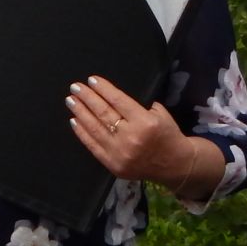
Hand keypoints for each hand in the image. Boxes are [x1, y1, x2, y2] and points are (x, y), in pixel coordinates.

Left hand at [65, 75, 189, 182]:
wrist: (175, 164)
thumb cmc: (167, 135)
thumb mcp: (160, 114)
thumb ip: (136, 106)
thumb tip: (110, 96)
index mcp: (145, 122)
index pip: (118, 101)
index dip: (103, 89)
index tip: (91, 80)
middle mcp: (130, 137)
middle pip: (103, 113)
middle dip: (87, 98)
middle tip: (75, 87)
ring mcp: (119, 152)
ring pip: (94, 128)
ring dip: (80, 112)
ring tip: (71, 101)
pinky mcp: (112, 164)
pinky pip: (92, 145)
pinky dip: (81, 132)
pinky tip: (74, 120)